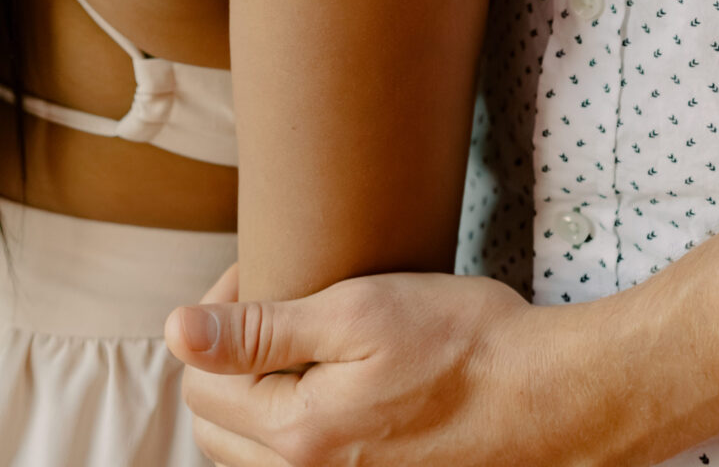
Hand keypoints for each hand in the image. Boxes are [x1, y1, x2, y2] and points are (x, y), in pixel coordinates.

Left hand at [165, 270, 592, 466]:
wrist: (543, 398)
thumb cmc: (460, 343)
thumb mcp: (356, 312)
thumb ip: (260, 330)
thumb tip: (174, 330)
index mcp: (295, 435)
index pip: (199, 381)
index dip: (216, 316)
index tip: (262, 271)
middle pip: (214, 425)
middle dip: (226, 360)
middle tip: (276, 298)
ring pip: (249, 452)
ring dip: (255, 395)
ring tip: (302, 338)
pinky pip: (296, 464)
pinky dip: (292, 423)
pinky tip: (329, 382)